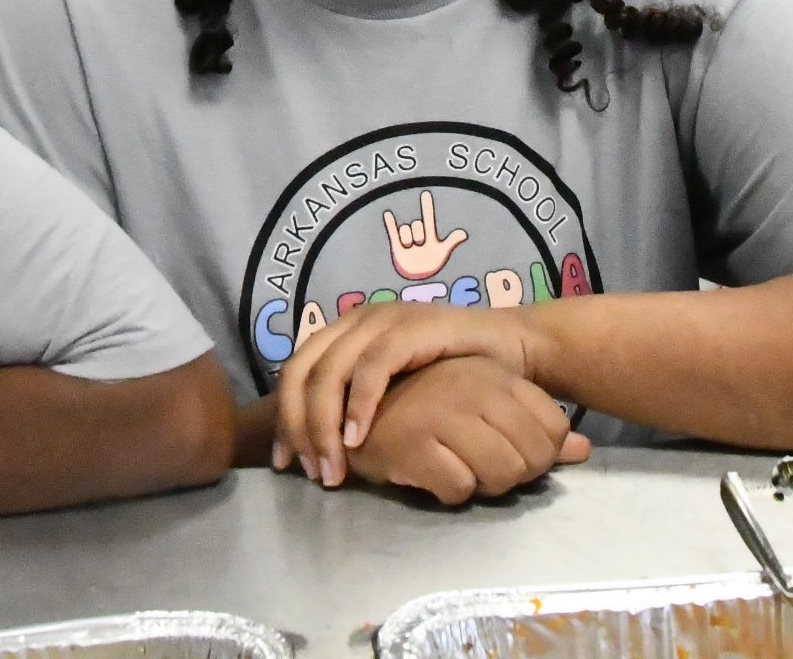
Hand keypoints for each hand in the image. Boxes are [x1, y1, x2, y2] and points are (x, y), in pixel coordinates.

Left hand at [273, 296, 541, 486]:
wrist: (508, 347)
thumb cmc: (448, 375)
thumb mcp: (393, 391)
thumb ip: (356, 405)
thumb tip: (315, 447)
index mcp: (345, 332)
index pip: (295, 373)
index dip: (283, 419)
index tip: (285, 463)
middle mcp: (356, 320)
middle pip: (302, 372)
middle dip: (298, 427)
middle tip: (312, 473)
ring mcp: (383, 320)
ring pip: (330, 371)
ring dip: (324, 424)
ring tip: (332, 467)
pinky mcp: (411, 328)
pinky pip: (373, 367)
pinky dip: (359, 404)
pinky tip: (356, 438)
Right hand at [335, 357, 590, 505]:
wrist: (347, 404)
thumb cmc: (421, 401)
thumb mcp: (481, 403)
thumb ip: (534, 426)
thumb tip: (584, 449)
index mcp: (493, 375)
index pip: (553, 427)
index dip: (542, 455)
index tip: (519, 458)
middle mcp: (474, 389)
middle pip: (533, 457)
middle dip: (518, 476)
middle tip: (492, 474)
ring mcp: (444, 415)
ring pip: (502, 476)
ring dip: (485, 487)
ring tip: (461, 474)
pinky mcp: (414, 444)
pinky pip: (459, 490)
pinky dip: (450, 492)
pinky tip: (431, 477)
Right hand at [383, 189, 470, 282]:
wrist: (418, 279)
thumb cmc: (432, 264)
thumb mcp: (442, 252)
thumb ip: (452, 241)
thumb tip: (464, 233)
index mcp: (429, 235)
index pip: (428, 217)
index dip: (427, 206)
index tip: (425, 193)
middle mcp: (418, 235)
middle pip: (416, 224)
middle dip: (418, 233)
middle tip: (420, 243)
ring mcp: (407, 240)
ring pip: (405, 230)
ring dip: (407, 238)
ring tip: (410, 247)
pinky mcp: (397, 246)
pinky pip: (392, 232)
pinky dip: (390, 224)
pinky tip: (387, 213)